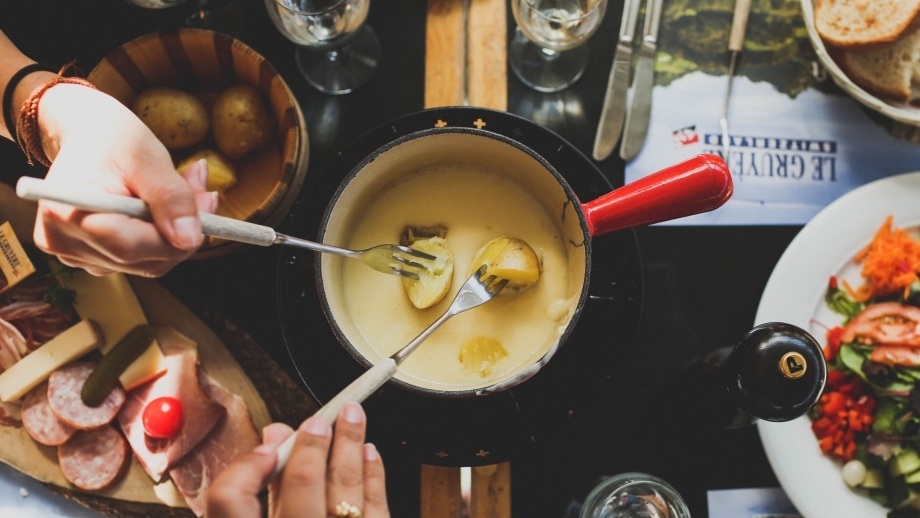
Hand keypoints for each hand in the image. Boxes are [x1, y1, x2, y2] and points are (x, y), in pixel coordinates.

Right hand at [31, 84, 216, 276]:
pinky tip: (168, 207)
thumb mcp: (146, 157)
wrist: (88, 136)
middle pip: (143, 260)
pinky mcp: (93, 258)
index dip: (176, 234)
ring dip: (178, 232)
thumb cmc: (111, 138)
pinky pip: (142, 259)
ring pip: (149, 263)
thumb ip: (170, 198)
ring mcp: (76, 255)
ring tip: (187, 188)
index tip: (207, 202)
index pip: (130, 247)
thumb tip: (190, 239)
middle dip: (183, 230)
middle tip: (204, 190)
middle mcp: (64, 242)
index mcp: (65, 213)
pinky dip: (164, 236)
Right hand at [207, 403, 390, 517]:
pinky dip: (372, 475)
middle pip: (301, 487)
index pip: (231, 501)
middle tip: (318, 419)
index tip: (264, 446)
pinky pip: (377, 507)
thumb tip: (274, 434)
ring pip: (346, 491)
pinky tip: (368, 452)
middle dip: (312, 445)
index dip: (244, 469)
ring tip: (352, 415)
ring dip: (350, 445)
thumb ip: (260, 491)